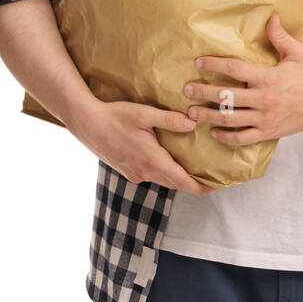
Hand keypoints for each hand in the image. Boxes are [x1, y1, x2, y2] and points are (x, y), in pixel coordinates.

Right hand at [69, 99, 212, 194]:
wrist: (86, 123)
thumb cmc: (115, 116)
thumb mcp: (145, 114)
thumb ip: (170, 119)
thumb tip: (193, 122)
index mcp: (152, 161)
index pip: (183, 182)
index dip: (201, 187)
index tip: (216, 186)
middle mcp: (144, 172)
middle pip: (175, 184)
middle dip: (193, 183)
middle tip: (210, 176)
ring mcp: (134, 173)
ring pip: (162, 180)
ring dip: (178, 178)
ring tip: (194, 169)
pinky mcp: (127, 171)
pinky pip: (151, 176)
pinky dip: (164, 173)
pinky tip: (168, 161)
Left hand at [183, 14, 302, 146]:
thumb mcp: (296, 53)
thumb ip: (280, 37)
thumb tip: (271, 17)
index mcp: (268, 77)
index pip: (235, 69)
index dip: (214, 64)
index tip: (198, 63)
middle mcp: (264, 99)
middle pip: (226, 96)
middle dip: (203, 92)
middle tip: (187, 89)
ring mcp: (265, 118)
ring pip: (229, 119)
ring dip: (208, 115)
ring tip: (192, 112)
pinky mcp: (268, 132)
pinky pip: (242, 138)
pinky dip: (226, 137)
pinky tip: (214, 132)